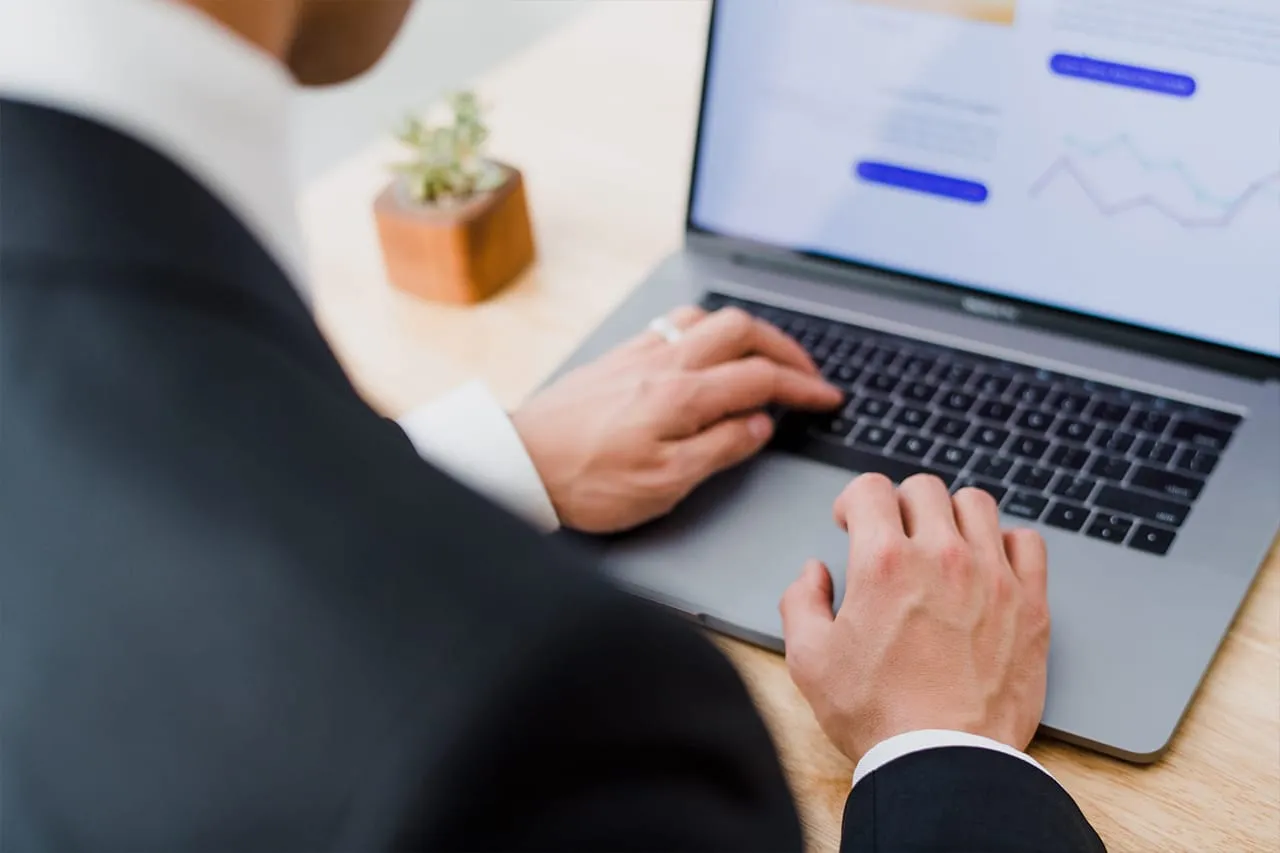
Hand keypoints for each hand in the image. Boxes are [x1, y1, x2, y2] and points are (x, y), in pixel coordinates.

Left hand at [511, 306, 842, 532]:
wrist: (519, 461)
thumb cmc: (586, 481)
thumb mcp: (664, 484)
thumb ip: (720, 449)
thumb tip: (760, 425)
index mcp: (683, 395)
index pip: (761, 378)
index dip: (803, 387)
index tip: (828, 399)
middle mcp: (664, 362)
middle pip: (743, 329)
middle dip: (785, 349)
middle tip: (807, 376)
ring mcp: (639, 353)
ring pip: (708, 318)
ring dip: (747, 333)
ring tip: (764, 359)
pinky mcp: (618, 357)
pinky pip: (675, 324)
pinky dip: (708, 331)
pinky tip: (706, 353)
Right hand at [779, 473, 1050, 762]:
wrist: (945, 763)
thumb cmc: (878, 715)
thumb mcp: (809, 660)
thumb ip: (801, 602)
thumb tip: (814, 573)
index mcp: (883, 563)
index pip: (871, 488)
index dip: (853, 501)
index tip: (851, 522)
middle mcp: (942, 557)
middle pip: (923, 489)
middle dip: (899, 504)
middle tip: (893, 536)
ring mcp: (992, 577)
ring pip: (977, 504)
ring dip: (952, 515)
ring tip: (942, 544)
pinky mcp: (1030, 604)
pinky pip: (1028, 542)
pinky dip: (1006, 543)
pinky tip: (988, 565)